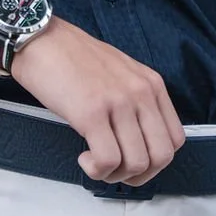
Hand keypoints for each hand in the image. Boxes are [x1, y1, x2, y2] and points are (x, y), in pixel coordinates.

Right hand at [11, 17, 185, 185]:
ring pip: (136, 163)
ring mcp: (118, 102)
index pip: (175, 139)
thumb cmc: (75, 59)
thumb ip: (137, 101)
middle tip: (113, 169)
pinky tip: (83, 157)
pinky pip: (108, 160)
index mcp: (151, 83)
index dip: (156, 162)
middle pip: (161, 156)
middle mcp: (141, 92)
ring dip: (114, 174)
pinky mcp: (91, 113)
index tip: (131, 161)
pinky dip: (97, 170)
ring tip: (94, 161)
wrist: (41, 41)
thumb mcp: (121, 73)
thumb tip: (139, 141)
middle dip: (138, 175)